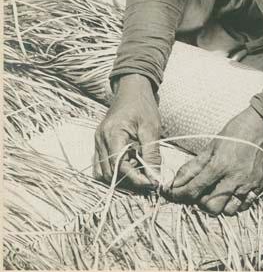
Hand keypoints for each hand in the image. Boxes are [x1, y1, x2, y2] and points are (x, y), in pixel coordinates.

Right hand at [94, 74, 160, 189]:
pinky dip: (115, 170)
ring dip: (120, 177)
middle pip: (109, 173)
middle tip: (147, 179)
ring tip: (139, 170)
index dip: (135, 179)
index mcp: (112, 134)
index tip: (151, 183)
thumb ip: (152, 154)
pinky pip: (102, 164)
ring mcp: (97, 141)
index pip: (119, 167)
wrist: (132, 88)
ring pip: (102, 172)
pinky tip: (130, 164)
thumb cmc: (143, 105)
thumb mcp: (151, 129)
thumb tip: (155, 179)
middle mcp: (100, 139)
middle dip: (128, 180)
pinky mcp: (99, 142)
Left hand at [165, 107, 262, 215]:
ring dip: (218, 205)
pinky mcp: (259, 187)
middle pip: (212, 207)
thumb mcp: (211, 145)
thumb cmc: (235, 132)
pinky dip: (234, 204)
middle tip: (199, 191)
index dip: (180, 194)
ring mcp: (249, 184)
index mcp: (220, 165)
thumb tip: (175, 182)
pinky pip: (243, 206)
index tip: (173, 194)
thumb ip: (193, 166)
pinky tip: (230, 193)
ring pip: (228, 211)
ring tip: (215, 192)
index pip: (195, 188)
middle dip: (201, 202)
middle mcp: (235, 178)